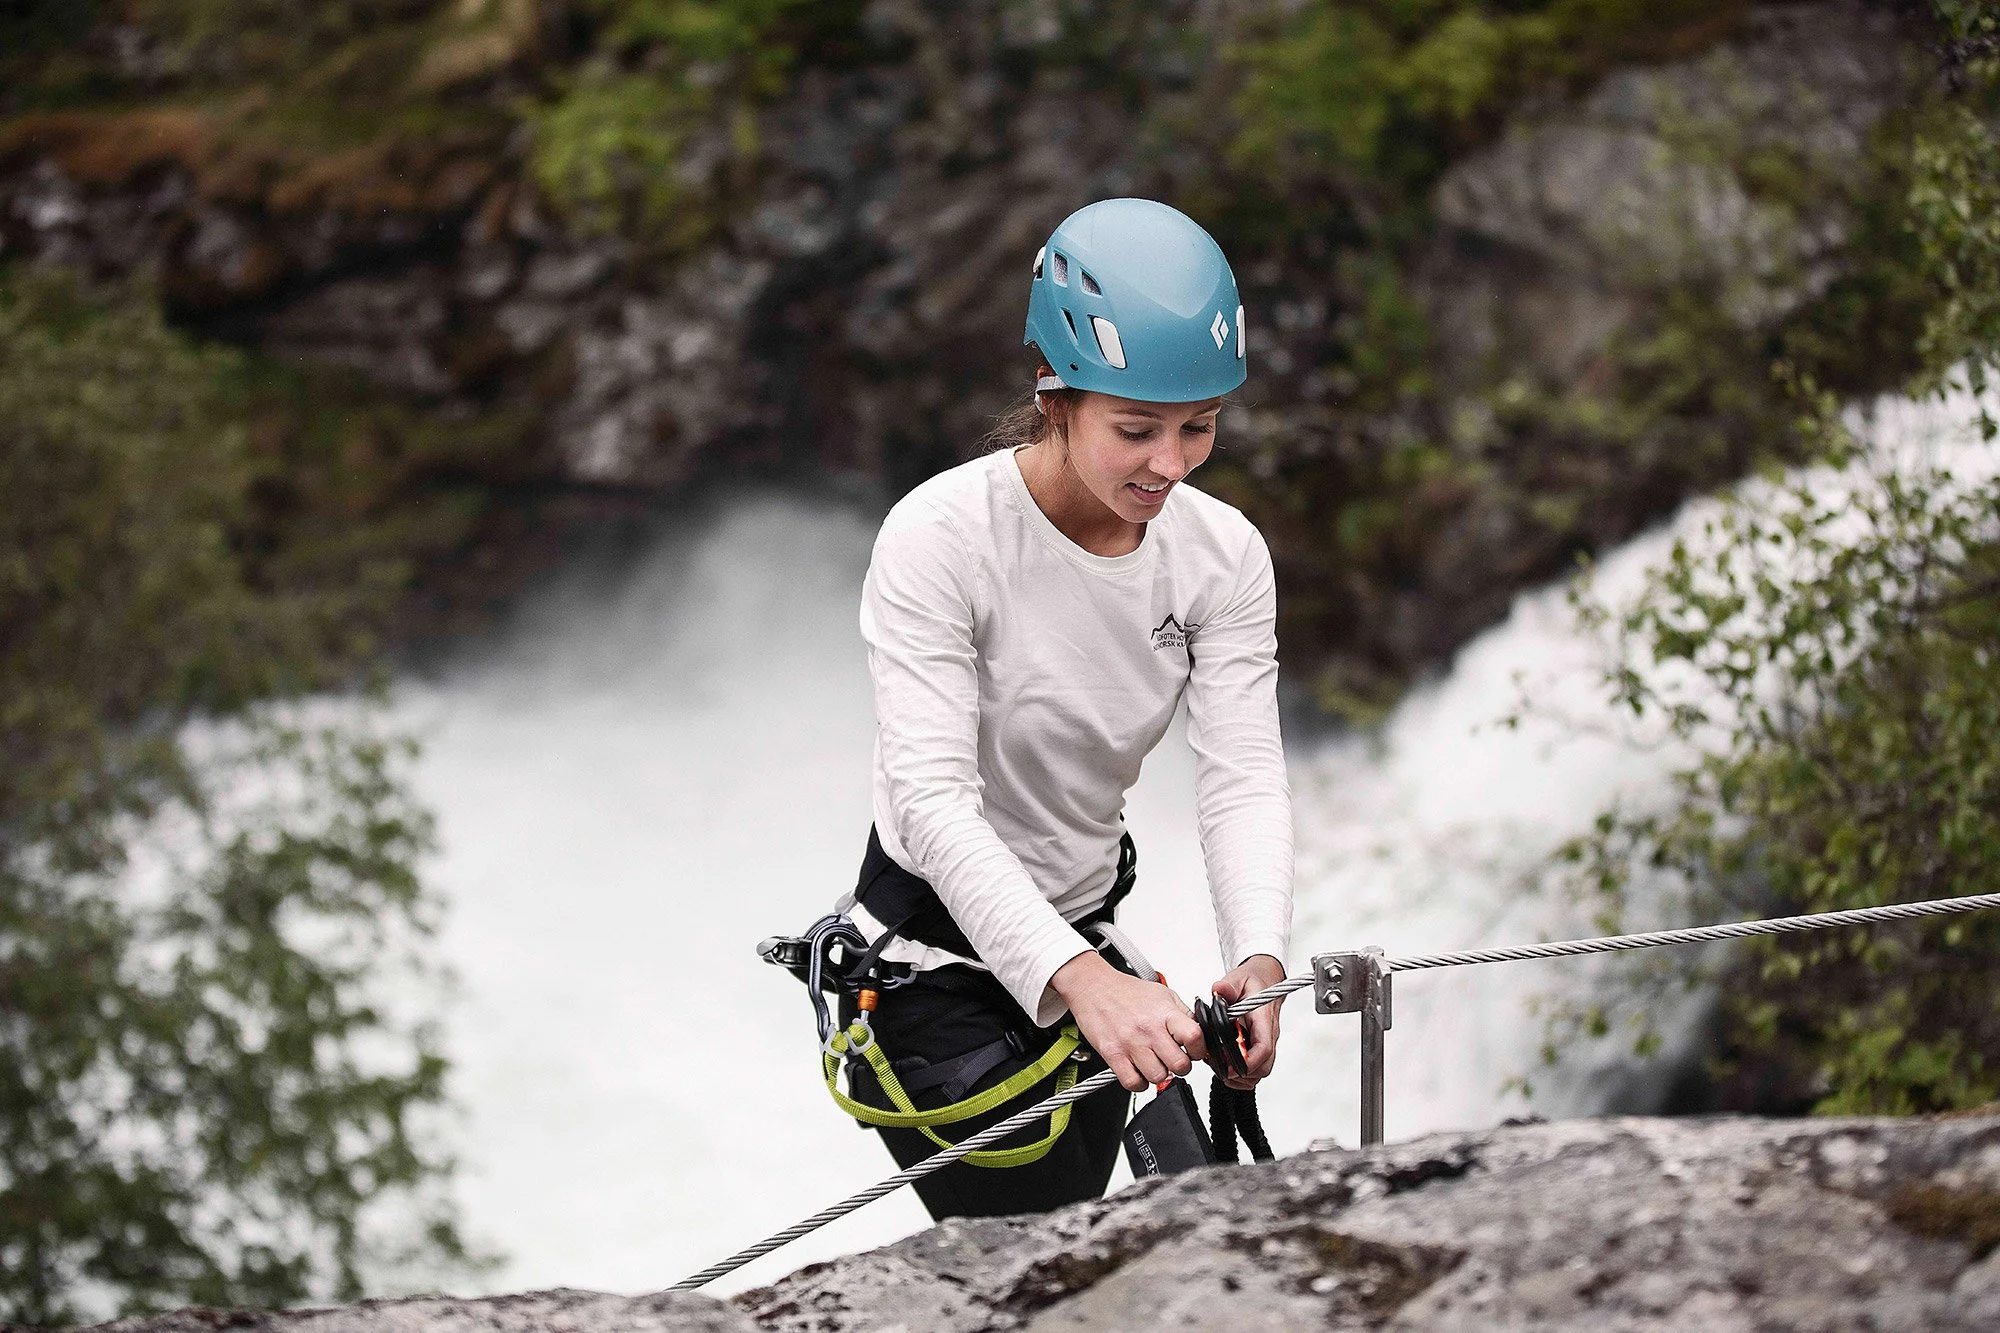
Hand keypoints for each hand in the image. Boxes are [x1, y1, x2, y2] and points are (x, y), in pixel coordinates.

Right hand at [1050, 950, 1207, 1092]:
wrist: (1093, 986)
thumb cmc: (1126, 991)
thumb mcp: (1163, 994)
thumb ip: (1183, 1014)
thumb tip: (1201, 1034)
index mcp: (1164, 1012)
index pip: (1195, 1037)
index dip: (1199, 1049)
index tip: (1193, 1050)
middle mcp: (1148, 1028)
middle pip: (1180, 1065)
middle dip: (1181, 1067)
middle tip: (1173, 1059)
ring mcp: (1130, 1043)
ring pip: (1158, 1077)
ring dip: (1159, 1074)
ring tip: (1153, 1062)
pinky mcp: (1112, 1054)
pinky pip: (1133, 1083)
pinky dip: (1139, 1083)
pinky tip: (1138, 1071)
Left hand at [1209, 954, 1285, 1089]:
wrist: (1265, 980)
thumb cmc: (1254, 982)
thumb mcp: (1238, 978)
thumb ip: (1228, 986)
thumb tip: (1218, 990)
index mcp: (1263, 1019)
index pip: (1263, 1047)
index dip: (1249, 1061)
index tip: (1231, 1066)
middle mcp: (1268, 1034)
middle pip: (1264, 1066)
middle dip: (1242, 1072)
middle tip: (1221, 1067)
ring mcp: (1265, 1042)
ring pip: (1260, 1071)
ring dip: (1242, 1075)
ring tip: (1222, 1067)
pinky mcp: (1259, 1046)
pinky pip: (1256, 1068)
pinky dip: (1242, 1073)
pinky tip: (1227, 1066)